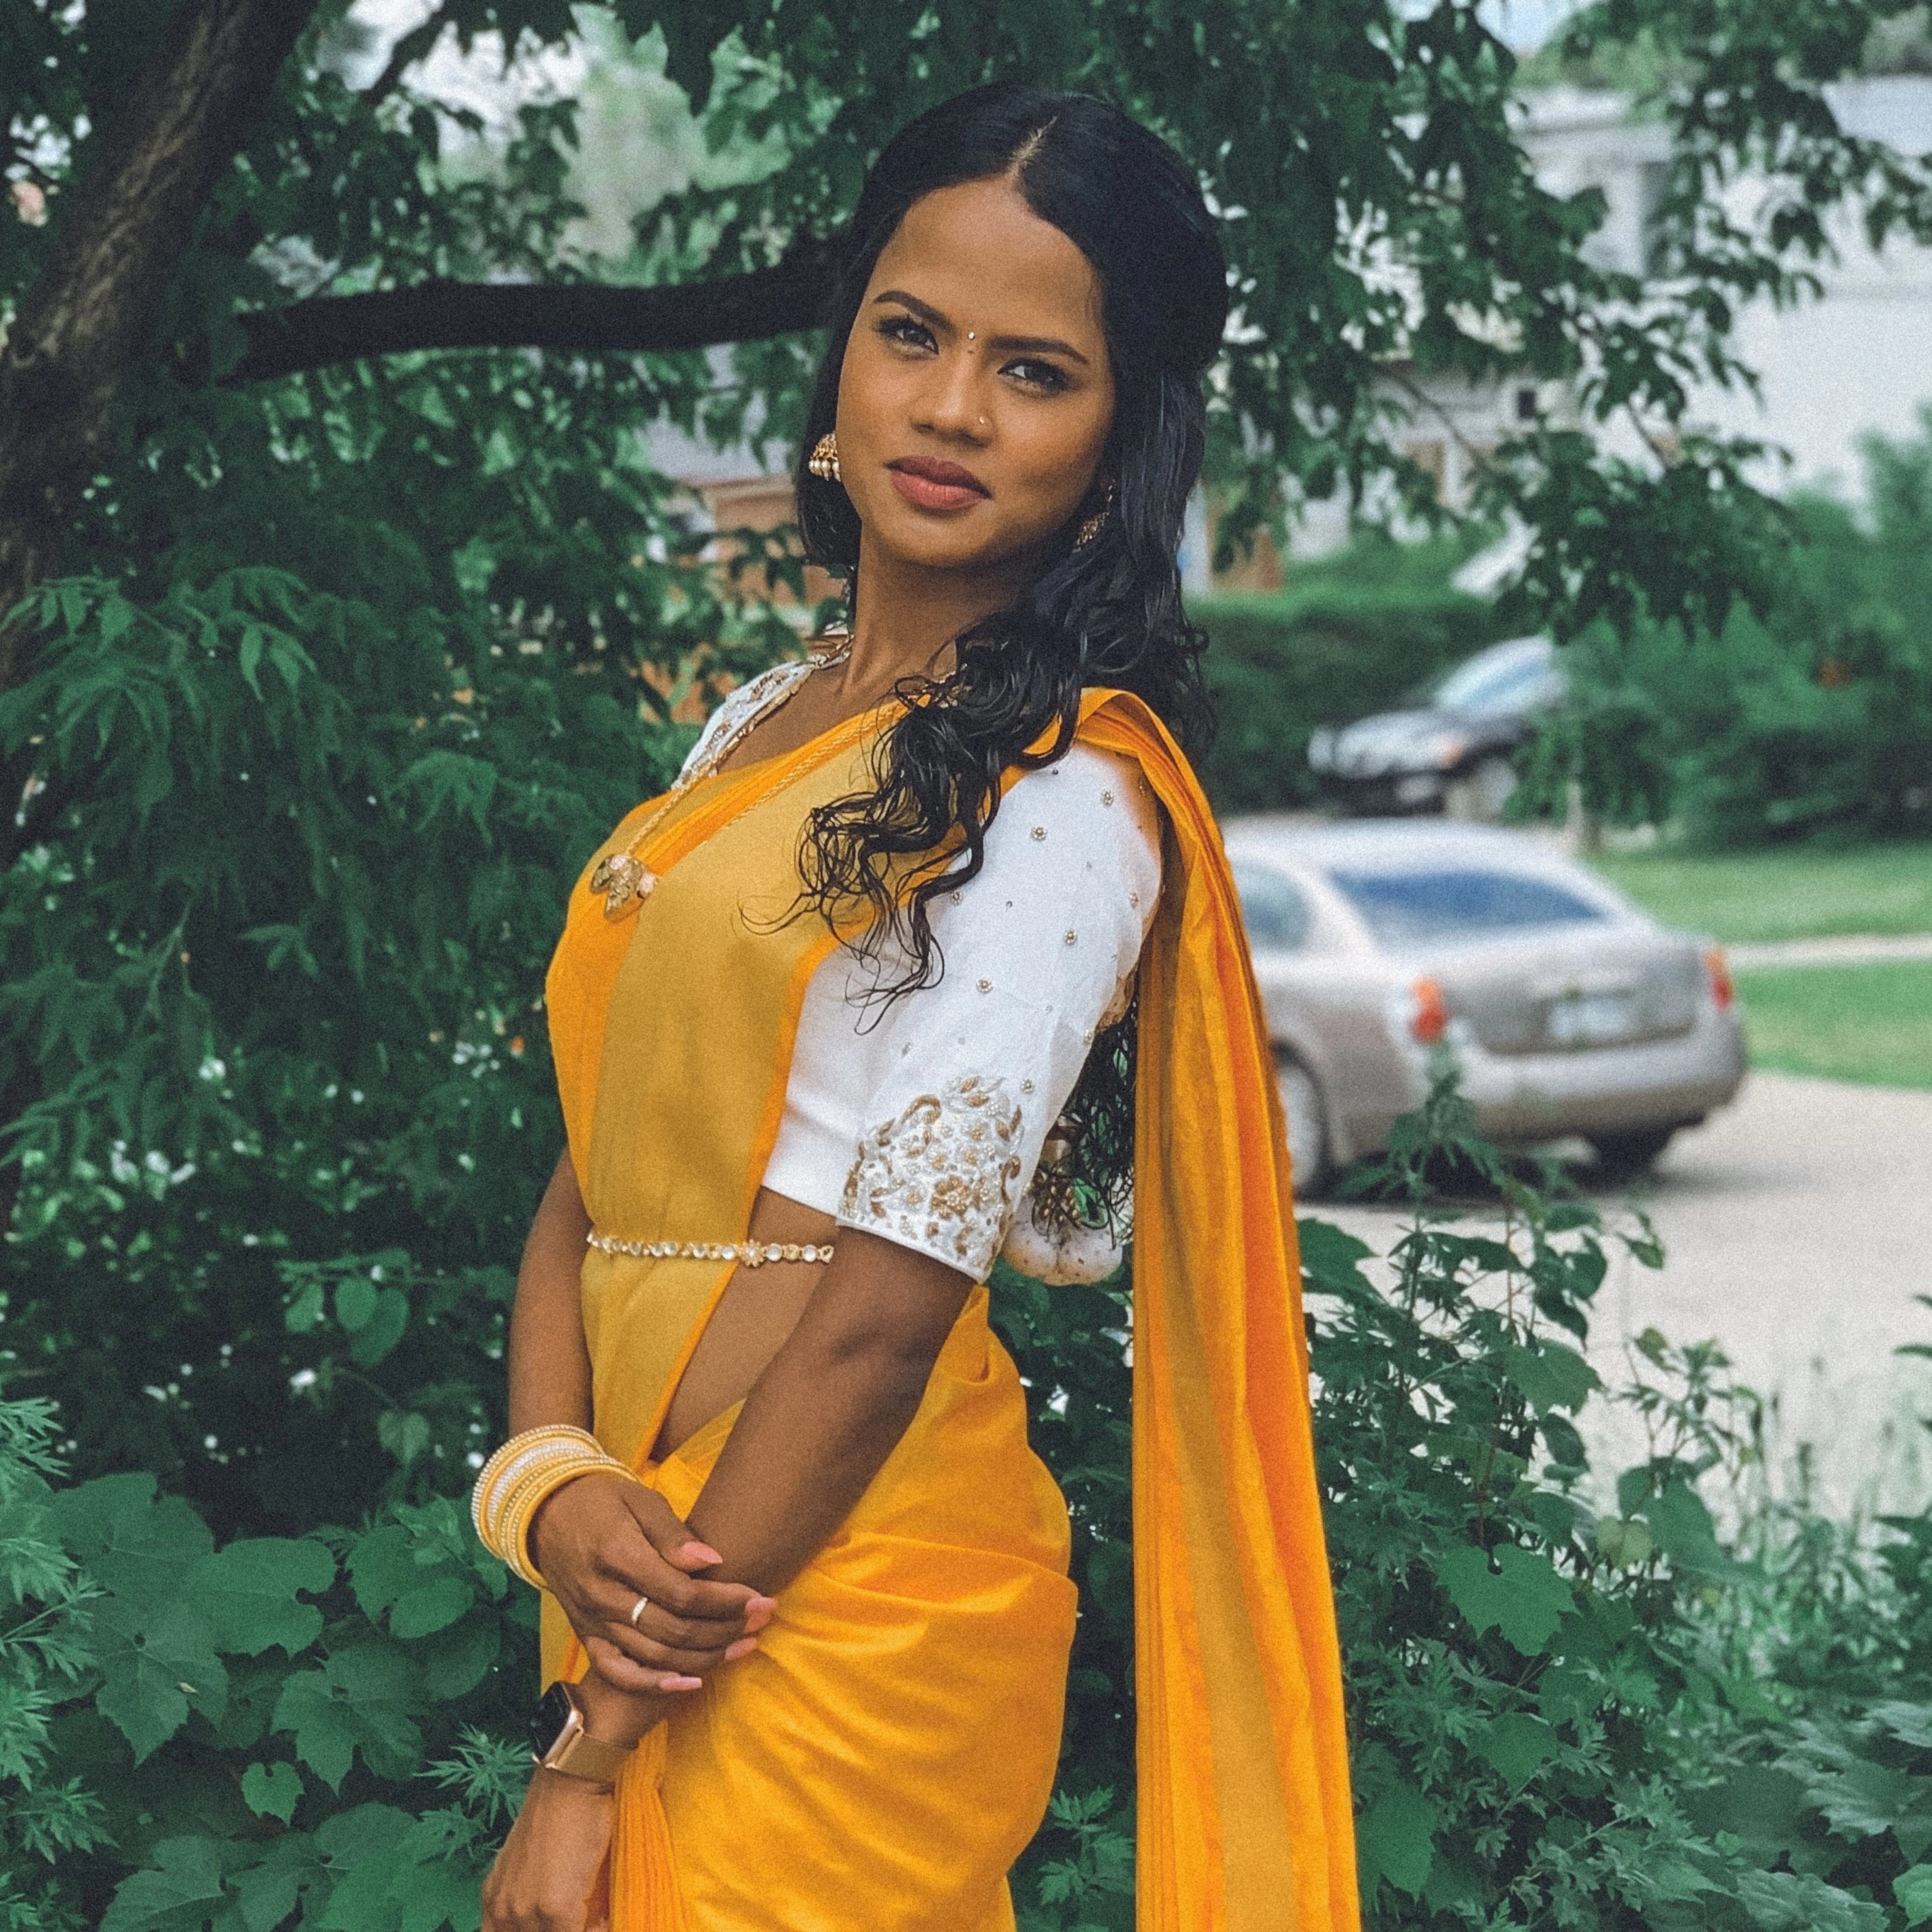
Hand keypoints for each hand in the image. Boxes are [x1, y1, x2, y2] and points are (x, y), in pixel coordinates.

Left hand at [482, 1769, 613, 1931]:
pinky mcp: (556, 1909)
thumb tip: (546, 1918)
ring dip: (581, 1930)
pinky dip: (597, 1929)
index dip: (536, 1931)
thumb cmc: (556, 1815)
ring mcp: (526, 1913)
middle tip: (581, 1921)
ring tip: (595, 1921)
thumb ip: (526, 1896)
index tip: (562, 1923)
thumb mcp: (527, 1863)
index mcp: (493, 1901)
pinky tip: (605, 1917)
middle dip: (560, 1930)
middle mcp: (503, 1911)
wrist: (569, 1785)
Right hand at [530, 1473, 773, 1692]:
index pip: (681, 1594)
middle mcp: (603, 1595)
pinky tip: (690, 1683)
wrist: (547, 1514)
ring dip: (704, 1657)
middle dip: (725, 1629)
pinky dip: (654, 1684)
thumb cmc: (603, 1501)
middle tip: (763, 1619)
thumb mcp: (640, 1500)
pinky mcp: (586, 1635)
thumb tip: (712, 1561)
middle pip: (673, 1629)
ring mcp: (592, 1621)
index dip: (725, 1601)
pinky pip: (619, 1671)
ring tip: (744, 1646)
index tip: (759, 1598)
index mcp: (618, 1555)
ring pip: (654, 1655)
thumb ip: (673, 1534)